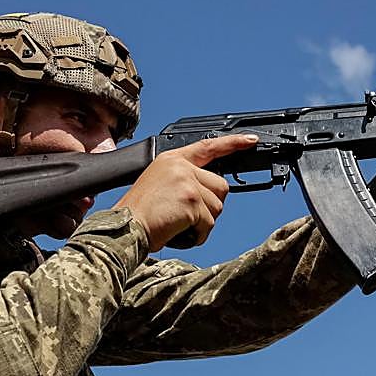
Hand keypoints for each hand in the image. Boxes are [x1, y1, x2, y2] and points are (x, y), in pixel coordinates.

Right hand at [114, 134, 257, 250]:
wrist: (125, 228)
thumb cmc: (139, 214)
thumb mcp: (158, 184)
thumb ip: (183, 179)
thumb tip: (211, 192)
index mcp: (172, 159)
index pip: (208, 147)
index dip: (232, 144)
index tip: (250, 140)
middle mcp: (181, 167)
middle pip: (221, 186)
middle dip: (210, 206)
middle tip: (187, 215)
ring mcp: (187, 182)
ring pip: (217, 207)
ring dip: (203, 222)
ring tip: (178, 223)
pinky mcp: (191, 201)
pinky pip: (209, 223)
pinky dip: (198, 234)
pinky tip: (180, 232)